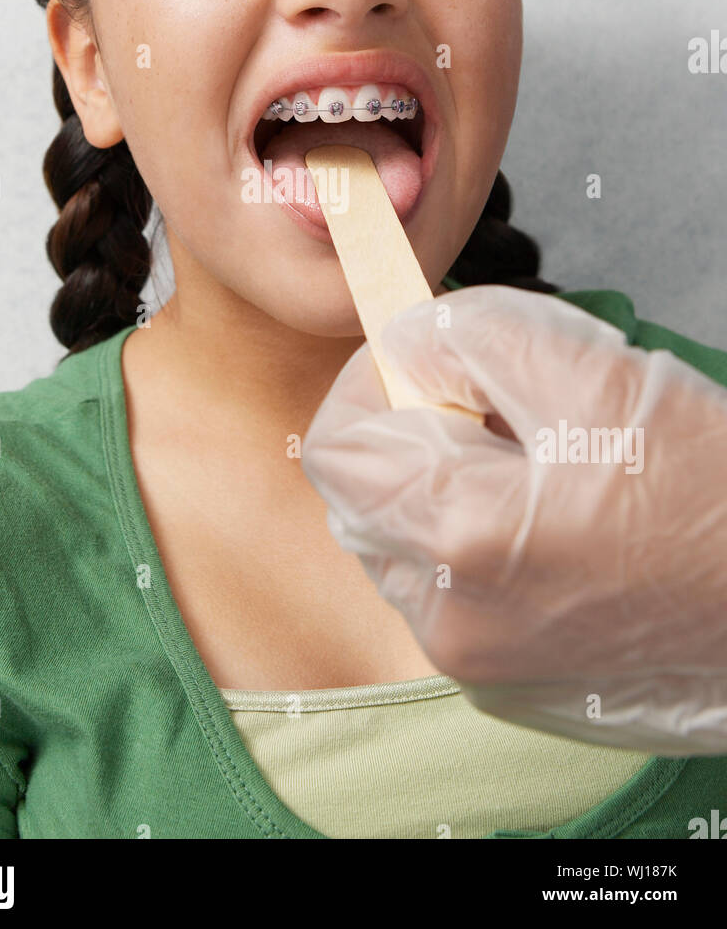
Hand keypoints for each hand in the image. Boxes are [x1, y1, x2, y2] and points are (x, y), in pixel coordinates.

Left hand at [300, 284, 726, 753]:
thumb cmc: (718, 496)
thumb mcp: (593, 372)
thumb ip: (471, 338)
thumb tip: (405, 344)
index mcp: (461, 539)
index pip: (336, 449)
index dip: (372, 384)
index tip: (429, 360)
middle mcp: (452, 622)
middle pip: (363, 501)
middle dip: (409, 435)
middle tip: (497, 408)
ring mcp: (481, 667)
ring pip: (404, 550)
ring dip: (442, 491)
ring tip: (536, 468)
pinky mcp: (514, 687)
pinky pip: (451, 598)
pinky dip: (474, 548)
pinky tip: (552, 525)